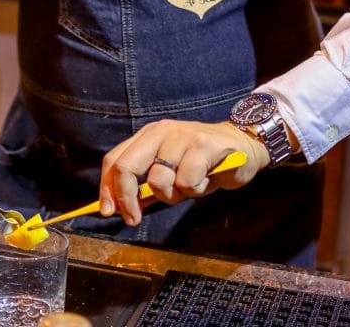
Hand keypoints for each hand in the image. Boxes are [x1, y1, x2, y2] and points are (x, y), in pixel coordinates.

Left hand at [98, 119, 269, 226]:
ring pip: (158, 180)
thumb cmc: (203, 163)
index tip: (108, 212)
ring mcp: (181, 136)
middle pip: (127, 166)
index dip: (107, 188)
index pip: (115, 159)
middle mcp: (161, 131)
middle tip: (134, 219)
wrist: (242, 147)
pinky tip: (205, 179)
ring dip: (172, 195)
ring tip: (189, 186)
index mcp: (148, 135)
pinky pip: (186, 181)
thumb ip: (145, 187)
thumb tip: (118, 207)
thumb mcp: (170, 173)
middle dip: (126, 198)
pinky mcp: (203, 145)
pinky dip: (194, 189)